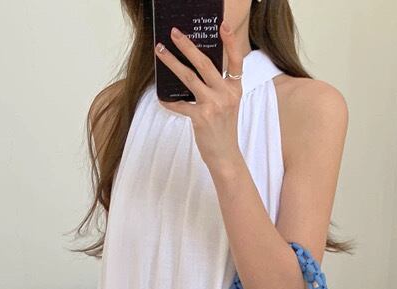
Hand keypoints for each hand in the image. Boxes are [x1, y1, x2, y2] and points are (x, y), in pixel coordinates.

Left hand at [155, 20, 244, 172]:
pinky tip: (161, 97)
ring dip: (172, 62)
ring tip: (160, 51)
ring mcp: (213, 105)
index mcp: (235, 88)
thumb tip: (194, 69)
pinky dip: (169, 101)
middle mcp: (226, 94)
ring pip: (189, 77)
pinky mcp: (201, 117)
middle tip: (174, 33)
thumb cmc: (224, 129)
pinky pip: (180, 104)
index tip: (222, 24)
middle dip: (187, 45)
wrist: (225, 156)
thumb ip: (218, 86)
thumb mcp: (228, 104)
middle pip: (205, 63)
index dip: (230, 41)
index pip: (236, 60)